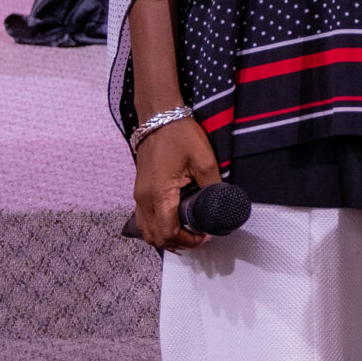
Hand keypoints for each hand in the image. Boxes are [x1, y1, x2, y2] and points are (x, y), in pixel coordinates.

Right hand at [131, 118, 219, 251]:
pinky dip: (158, 226)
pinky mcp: (140, 190)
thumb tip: (223, 204)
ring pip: (146, 230)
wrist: (158, 118)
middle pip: (154, 237)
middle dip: (177, 242)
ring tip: (189, 231)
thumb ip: (213, 185)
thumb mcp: (205, 160)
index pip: (168, 233)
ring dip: (166, 236)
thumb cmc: (180, 136)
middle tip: (199, 237)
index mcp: (158, 195)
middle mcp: (143, 199)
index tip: (206, 237)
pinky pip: (144, 218)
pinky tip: (175, 220)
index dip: (188, 241)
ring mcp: (138, 195)